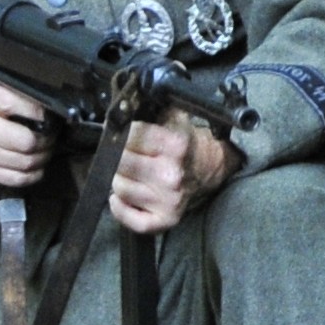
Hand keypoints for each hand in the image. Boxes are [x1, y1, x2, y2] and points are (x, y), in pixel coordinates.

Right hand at [0, 78, 51, 190]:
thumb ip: (18, 93)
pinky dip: (34, 174)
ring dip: (43, 157)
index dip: (38, 112)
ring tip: (45, 149)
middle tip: (50, 136)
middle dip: (46, 140)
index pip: (15, 104)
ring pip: (26, 161)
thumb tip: (51, 108)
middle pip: (26, 140)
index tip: (49, 116)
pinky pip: (18, 179)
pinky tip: (36, 166)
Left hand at [109, 116, 235, 236]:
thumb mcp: (174, 118)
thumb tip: (124, 105)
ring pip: (119, 187)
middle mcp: (172, 173)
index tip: (117, 132)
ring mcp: (168, 199)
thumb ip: (152, 108)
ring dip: (118, 179)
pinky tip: (121, 196)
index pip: (130, 135)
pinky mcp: (165, 219)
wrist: (208, 168)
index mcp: (175, 145)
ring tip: (128, 173)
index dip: (119, 132)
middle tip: (120, 153)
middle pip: (120, 162)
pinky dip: (119, 208)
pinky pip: (129, 219)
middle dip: (116, 155)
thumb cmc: (184, 144)